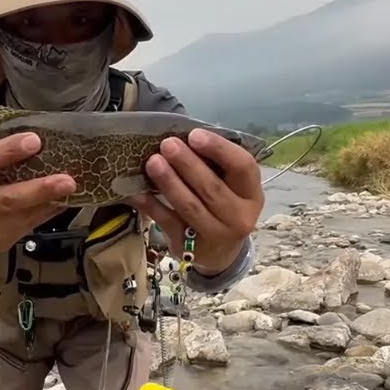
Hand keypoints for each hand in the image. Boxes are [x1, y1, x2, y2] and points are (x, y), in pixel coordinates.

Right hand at [0, 132, 76, 255]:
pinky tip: (61, 200)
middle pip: (8, 199)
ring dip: (51, 201)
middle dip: (40, 190)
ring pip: (25, 216)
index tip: (35, 140)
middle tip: (67, 181)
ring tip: (72, 188)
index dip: (8, 150)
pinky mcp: (1, 244)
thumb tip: (36, 142)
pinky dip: (48, 211)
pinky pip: (30, 225)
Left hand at [129, 128, 262, 273]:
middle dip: (188, 164)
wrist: (220, 254)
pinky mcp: (190, 249)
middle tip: (168, 144)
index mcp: (252, 195)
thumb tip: (183, 136)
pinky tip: (137, 192)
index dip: (219, 149)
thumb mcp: (232, 188)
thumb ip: (216, 165)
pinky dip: (151, 205)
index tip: (194, 135)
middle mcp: (240, 217)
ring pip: (190, 206)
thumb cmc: (223, 207)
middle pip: (212, 188)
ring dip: (169, 182)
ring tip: (153, 162)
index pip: (243, 167)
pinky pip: (167, 223)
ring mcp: (216, 235)